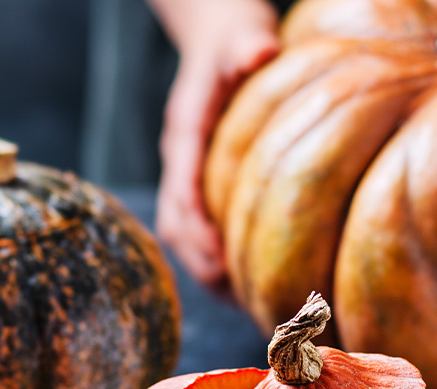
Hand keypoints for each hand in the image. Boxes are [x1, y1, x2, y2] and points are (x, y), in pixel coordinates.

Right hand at [151, 0, 279, 289]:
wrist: (221, 37)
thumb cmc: (237, 37)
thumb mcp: (243, 32)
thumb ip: (246, 44)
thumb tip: (258, 53)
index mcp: (185, 134)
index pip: (182, 190)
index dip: (198, 229)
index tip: (221, 261)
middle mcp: (181, 163)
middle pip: (178, 227)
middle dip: (205, 266)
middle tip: (243, 299)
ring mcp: (189, 180)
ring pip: (186, 240)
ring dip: (212, 275)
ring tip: (251, 308)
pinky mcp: (203, 191)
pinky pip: (203, 237)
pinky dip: (222, 265)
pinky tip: (257, 288)